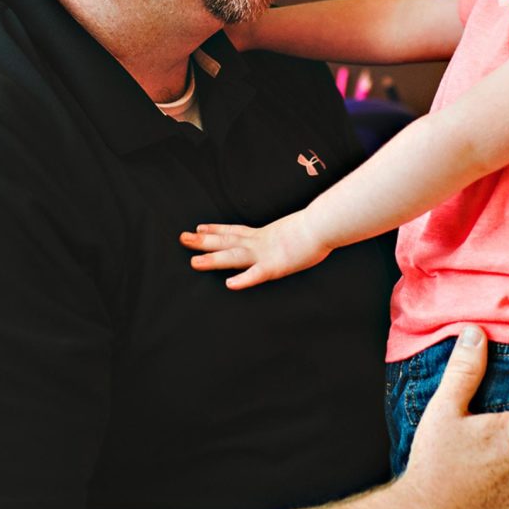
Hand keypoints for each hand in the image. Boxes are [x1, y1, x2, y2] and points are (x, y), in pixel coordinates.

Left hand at [180, 212, 330, 289]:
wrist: (325, 224)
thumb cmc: (316, 226)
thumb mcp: (295, 229)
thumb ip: (286, 234)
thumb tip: (286, 234)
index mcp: (264, 234)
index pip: (234, 230)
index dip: (216, 230)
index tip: (199, 228)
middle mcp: (260, 242)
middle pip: (226, 241)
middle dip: (203, 241)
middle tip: (182, 238)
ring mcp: (266, 254)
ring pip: (234, 257)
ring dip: (213, 260)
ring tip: (194, 262)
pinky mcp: (277, 266)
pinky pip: (257, 275)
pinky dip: (243, 279)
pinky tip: (229, 284)